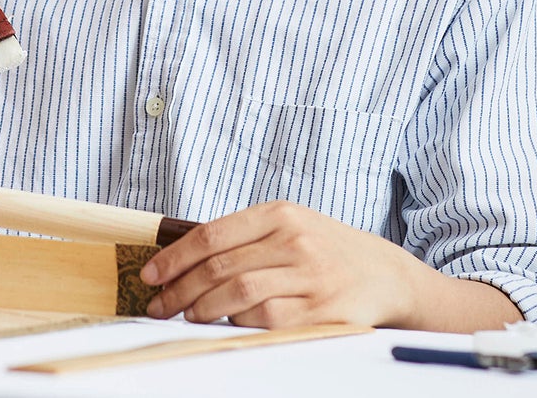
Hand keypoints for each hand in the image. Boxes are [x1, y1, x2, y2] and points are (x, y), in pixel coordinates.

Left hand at [141, 201, 419, 327]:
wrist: (386, 275)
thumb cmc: (326, 250)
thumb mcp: (290, 226)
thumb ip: (244, 237)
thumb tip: (181, 257)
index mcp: (280, 214)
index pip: (211, 234)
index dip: (174, 257)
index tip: (150, 274)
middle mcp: (295, 241)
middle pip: (220, 267)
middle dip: (180, 289)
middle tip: (160, 304)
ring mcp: (310, 276)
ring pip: (239, 295)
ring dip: (204, 310)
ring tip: (188, 316)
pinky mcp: (323, 312)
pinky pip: (267, 320)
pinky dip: (241, 324)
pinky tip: (229, 324)